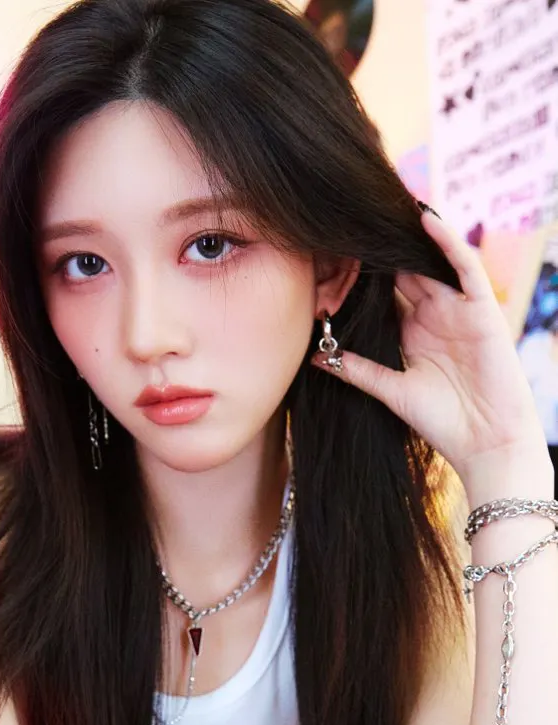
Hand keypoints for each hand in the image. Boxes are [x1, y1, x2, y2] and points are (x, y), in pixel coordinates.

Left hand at [312, 210, 545, 485]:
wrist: (485, 442)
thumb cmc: (443, 421)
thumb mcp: (390, 390)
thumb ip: (357, 369)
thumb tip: (317, 357)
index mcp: (411, 331)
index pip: (383, 292)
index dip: (361, 272)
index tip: (330, 251)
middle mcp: (434, 315)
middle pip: (404, 270)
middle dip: (380, 247)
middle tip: (349, 217)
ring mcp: (458, 309)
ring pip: (432, 261)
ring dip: (411, 235)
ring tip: (384, 204)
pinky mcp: (482, 308)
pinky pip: (464, 267)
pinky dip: (447, 242)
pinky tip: (425, 219)